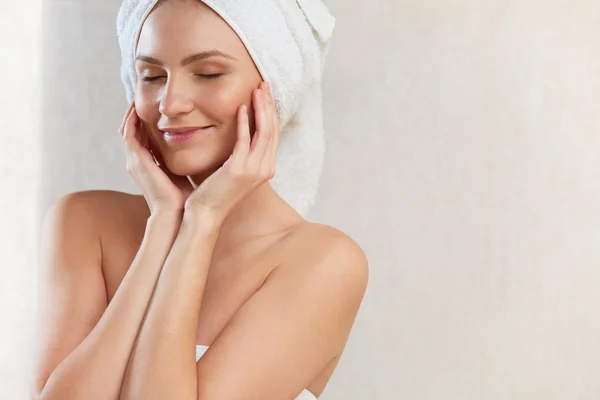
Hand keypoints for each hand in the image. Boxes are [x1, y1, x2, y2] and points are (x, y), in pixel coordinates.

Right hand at [120, 100, 193, 214]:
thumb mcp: (183, 173)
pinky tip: (139, 108)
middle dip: (135, 114)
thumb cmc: (184, 198)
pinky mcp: (137, 160)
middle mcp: (137, 162)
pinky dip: (131, 120)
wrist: (176, 213)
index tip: (155, 109)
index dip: (145, 123)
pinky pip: (128, 133)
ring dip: (131, 113)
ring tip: (138, 96)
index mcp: (147, 166)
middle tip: (143, 96)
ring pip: (126, 129)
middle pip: (131, 131)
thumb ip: (184, 161)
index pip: (141, 138)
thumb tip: (199, 149)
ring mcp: (135, 161)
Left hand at [183, 81, 279, 220]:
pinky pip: (245, 140)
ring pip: (265, 132)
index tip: (265, 93)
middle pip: (273, 129)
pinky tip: (240, 108)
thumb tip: (237, 128)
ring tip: (256, 90)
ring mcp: (254, 170)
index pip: (273, 134)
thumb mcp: (232, 167)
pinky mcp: (239, 170)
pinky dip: (245, 123)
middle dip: (269, 105)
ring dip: (261, 108)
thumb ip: (238, 150)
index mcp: (265, 168)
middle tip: (264, 84)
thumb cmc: (213, 190)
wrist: (205, 213)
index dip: (271, 112)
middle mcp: (265, 169)